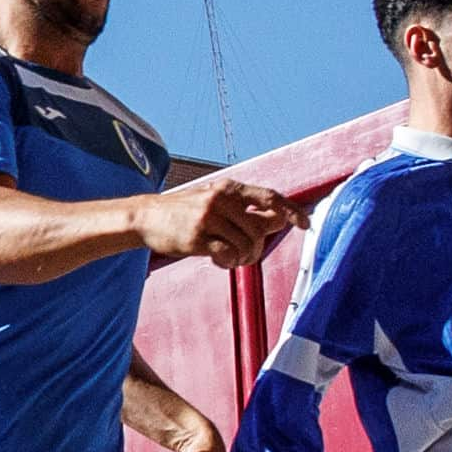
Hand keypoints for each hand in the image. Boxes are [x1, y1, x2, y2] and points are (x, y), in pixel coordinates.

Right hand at [135, 177, 302, 270]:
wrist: (145, 216)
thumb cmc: (184, 212)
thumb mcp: (215, 202)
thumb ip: (246, 210)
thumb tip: (281, 220)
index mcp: (228, 188)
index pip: (269, 197)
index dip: (290, 210)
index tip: (305, 224)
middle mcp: (220, 200)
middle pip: (260, 228)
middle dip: (259, 247)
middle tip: (247, 256)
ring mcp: (208, 218)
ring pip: (246, 244)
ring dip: (244, 258)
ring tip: (232, 260)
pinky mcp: (197, 238)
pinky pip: (228, 254)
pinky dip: (229, 262)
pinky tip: (220, 261)